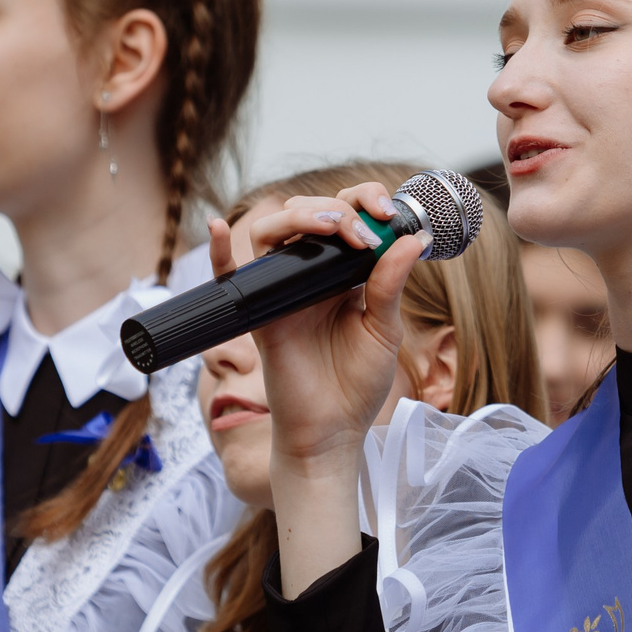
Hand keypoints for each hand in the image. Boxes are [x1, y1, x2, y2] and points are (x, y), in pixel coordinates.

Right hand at [244, 182, 426, 468]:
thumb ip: (391, 283)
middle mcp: (309, 275)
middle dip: (340, 209)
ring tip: (331, 227)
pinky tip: (217, 227)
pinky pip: (230, 276)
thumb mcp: (384, 329)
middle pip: (309, 213)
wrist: (332, 430)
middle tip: (366, 234)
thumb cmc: (357, 384)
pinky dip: (218, 251)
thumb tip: (413, 238)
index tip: (388, 214)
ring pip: (273, 231)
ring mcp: (281, 290)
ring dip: (300, 216)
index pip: (346, 215)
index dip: (365, 202)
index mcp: (343, 273)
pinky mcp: (260, 313)